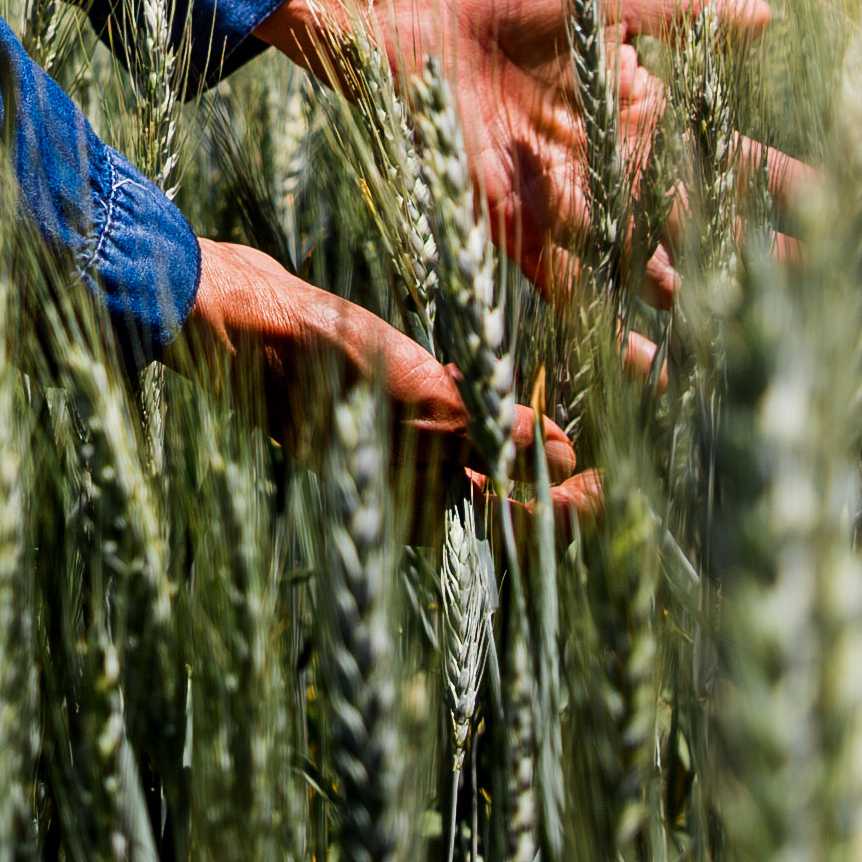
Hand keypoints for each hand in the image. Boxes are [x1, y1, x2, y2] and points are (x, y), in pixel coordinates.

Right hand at [177, 238, 590, 510]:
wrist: (251, 326)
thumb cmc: (331, 370)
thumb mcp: (426, 403)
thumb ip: (493, 436)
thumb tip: (560, 457)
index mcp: (420, 509)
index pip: (515, 534)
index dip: (569, 518)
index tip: (610, 488)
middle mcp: (413, 492)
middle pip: (504, 508)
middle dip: (555, 489)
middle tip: (603, 467)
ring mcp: (398, 455)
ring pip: (483, 468)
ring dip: (527, 455)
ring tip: (570, 437)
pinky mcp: (387, 417)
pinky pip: (455, 432)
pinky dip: (491, 419)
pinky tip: (513, 396)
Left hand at [257, 0, 790, 299]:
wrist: (405, 8)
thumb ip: (681, 12)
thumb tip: (769, 17)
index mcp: (636, 109)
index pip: (718, 153)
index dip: (770, 182)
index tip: (830, 207)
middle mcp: (609, 163)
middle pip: (688, 219)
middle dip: (745, 256)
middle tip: (808, 293)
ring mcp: (565, 198)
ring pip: (638, 259)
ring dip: (684, 300)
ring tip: (738, 350)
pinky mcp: (513, 221)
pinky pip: (564, 283)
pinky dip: (600, 323)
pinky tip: (641, 367)